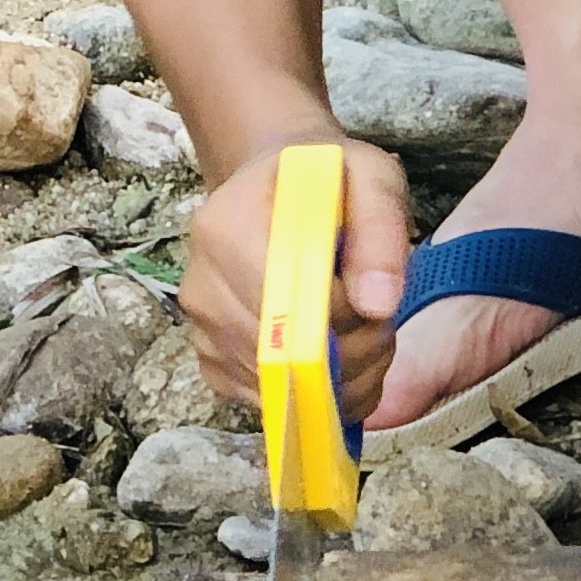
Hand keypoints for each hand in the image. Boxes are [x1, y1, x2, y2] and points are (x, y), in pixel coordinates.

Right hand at [182, 133, 411, 421]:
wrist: (278, 186)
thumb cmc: (327, 181)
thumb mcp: (370, 179)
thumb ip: (380, 232)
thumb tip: (377, 306)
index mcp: (226, 227)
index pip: (291, 304)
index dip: (349, 317)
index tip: (376, 298)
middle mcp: (200, 285)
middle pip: (283, 355)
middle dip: (352, 353)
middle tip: (379, 321)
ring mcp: (201, 330)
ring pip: (281, 388)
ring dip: (340, 379)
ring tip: (359, 334)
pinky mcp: (212, 364)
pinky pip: (270, 401)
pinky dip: (315, 396)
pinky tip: (335, 357)